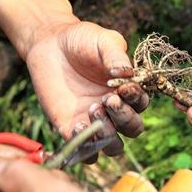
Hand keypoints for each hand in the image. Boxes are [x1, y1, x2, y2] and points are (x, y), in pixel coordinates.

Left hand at [26, 20, 148, 156]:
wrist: (50, 44)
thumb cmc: (81, 40)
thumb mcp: (103, 40)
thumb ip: (117, 56)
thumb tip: (125, 75)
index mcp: (128, 90)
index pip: (141, 103)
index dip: (135, 98)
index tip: (123, 87)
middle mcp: (115, 110)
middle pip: (132, 129)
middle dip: (123, 117)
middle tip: (107, 99)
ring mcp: (95, 122)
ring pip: (113, 146)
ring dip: (107, 135)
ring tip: (93, 111)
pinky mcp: (72, 129)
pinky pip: (85, 151)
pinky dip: (86, 147)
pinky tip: (78, 125)